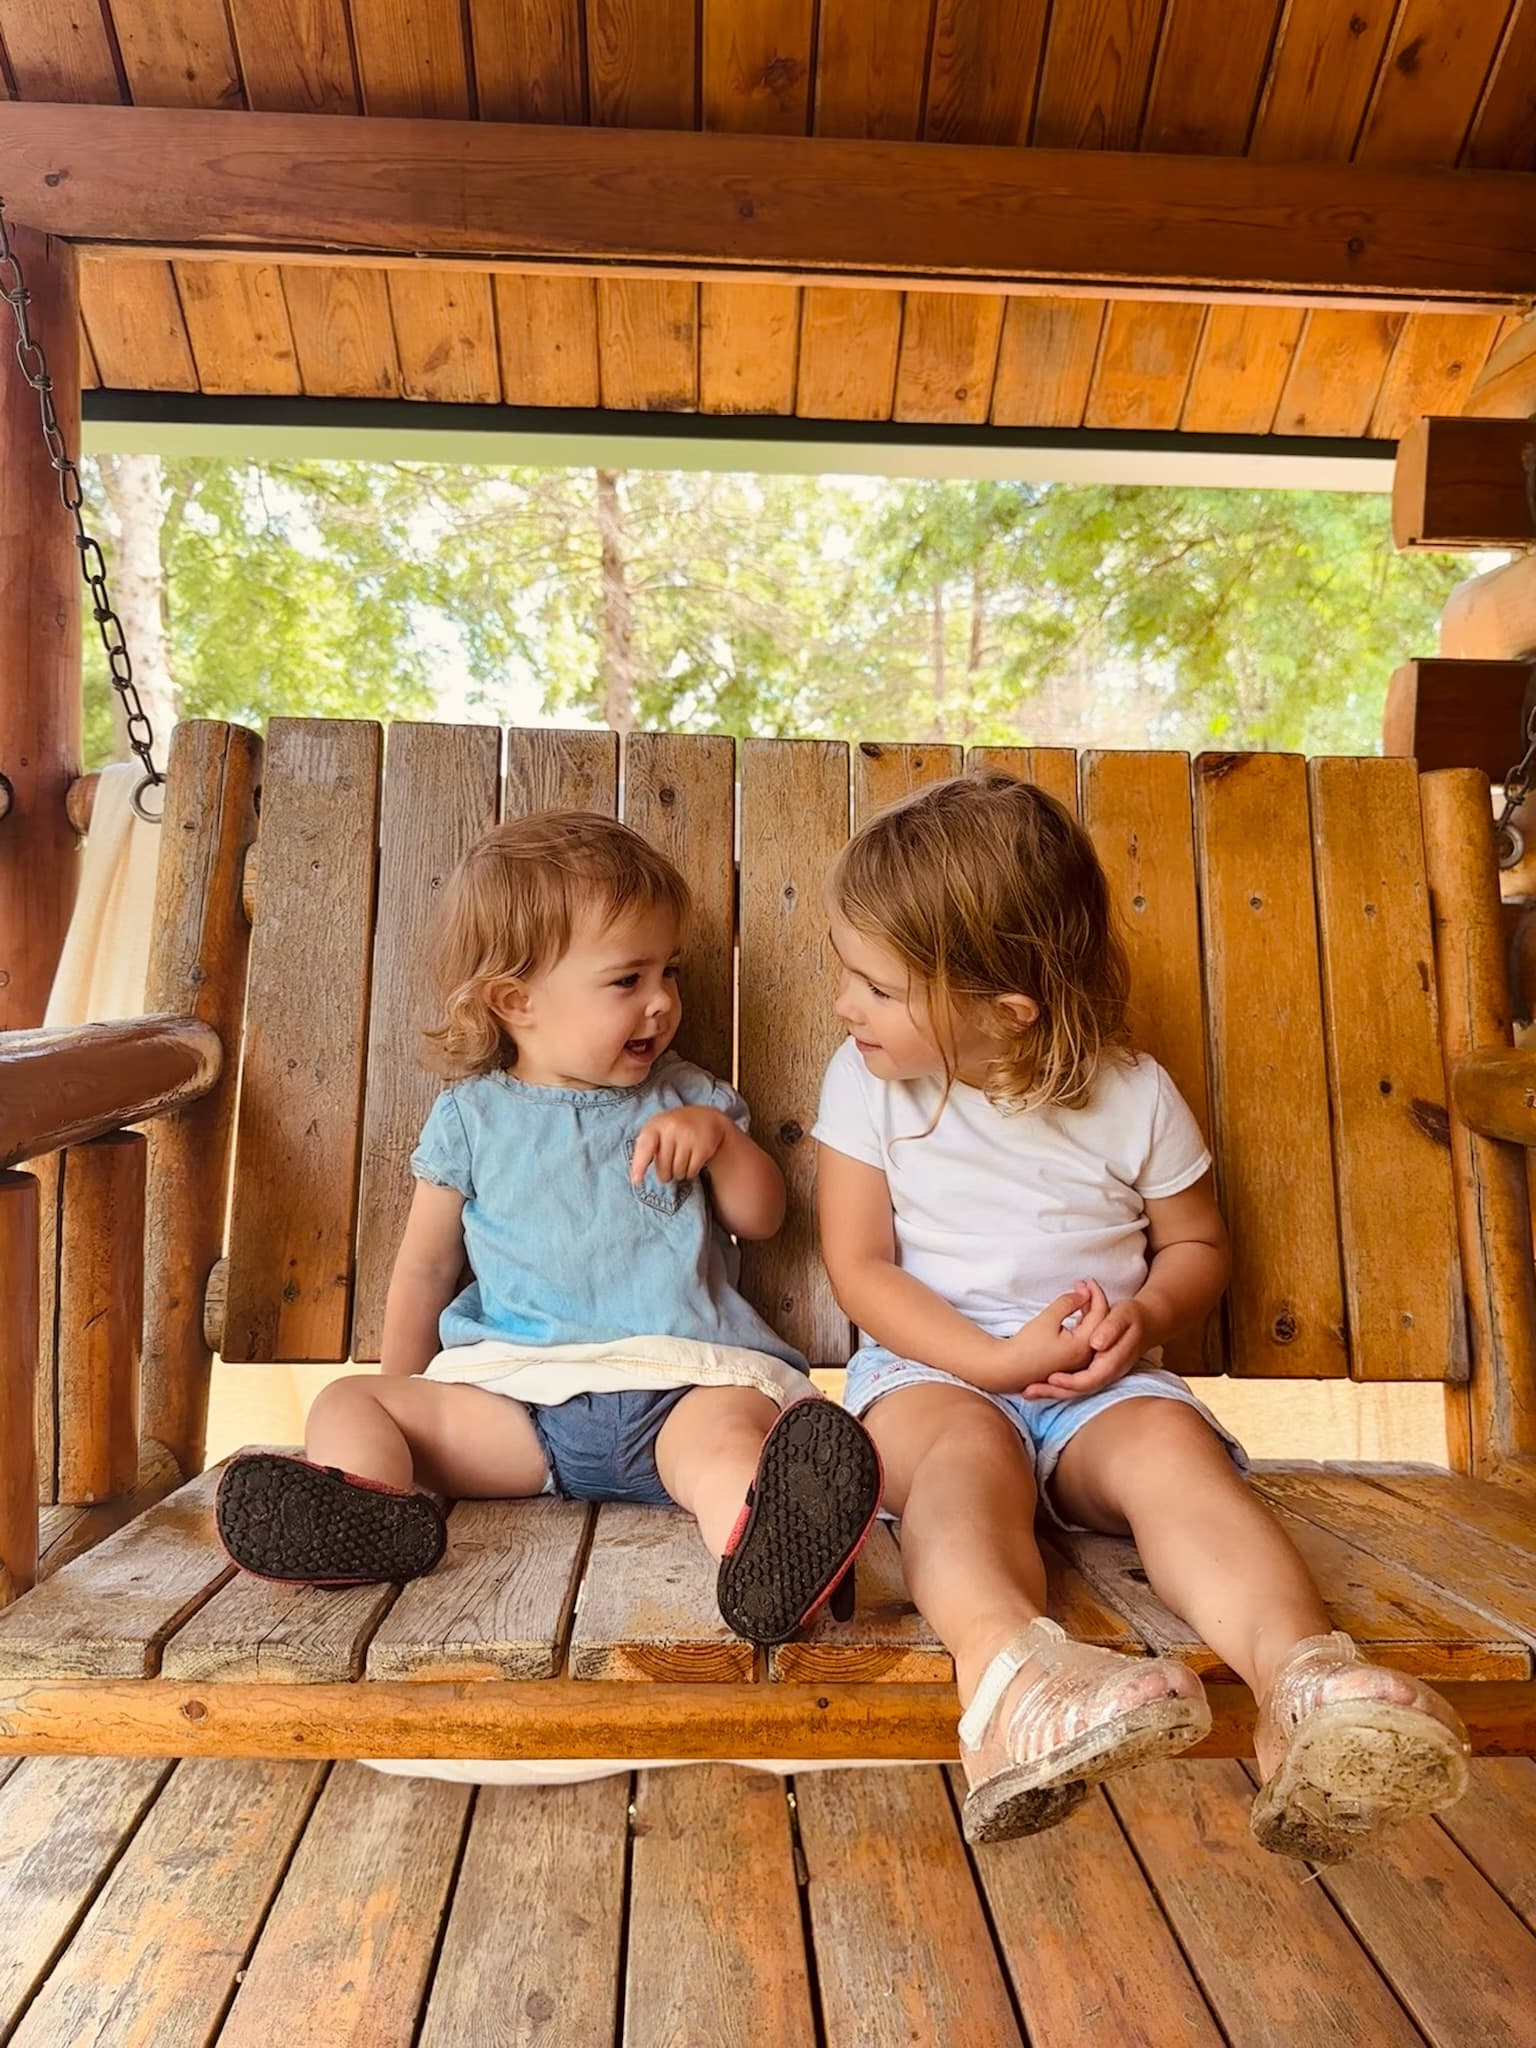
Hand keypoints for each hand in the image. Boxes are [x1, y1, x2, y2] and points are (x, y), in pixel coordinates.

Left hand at [631, 1106, 729, 1184]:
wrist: (705, 1118)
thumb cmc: (674, 1129)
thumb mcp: (657, 1130)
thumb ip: (645, 1148)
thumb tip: (636, 1178)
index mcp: (656, 1125)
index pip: (645, 1147)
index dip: (639, 1165)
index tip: (636, 1181)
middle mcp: (672, 1128)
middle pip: (664, 1167)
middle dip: (665, 1174)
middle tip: (668, 1169)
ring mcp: (689, 1137)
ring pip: (678, 1172)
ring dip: (678, 1174)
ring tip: (680, 1163)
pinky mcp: (703, 1147)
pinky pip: (691, 1171)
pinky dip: (690, 1173)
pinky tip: (691, 1164)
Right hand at [992, 1280, 1109, 1394]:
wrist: (1011, 1369)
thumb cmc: (1027, 1345)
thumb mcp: (1048, 1318)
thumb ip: (1068, 1302)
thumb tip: (1085, 1293)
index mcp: (1084, 1344)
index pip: (1100, 1313)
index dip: (1095, 1293)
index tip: (1086, 1280)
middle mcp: (1088, 1355)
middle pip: (1101, 1322)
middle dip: (1093, 1301)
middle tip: (1081, 1285)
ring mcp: (1082, 1361)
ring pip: (1094, 1331)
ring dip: (1089, 1311)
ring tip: (1078, 1296)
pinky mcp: (1074, 1362)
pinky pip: (1086, 1339)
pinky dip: (1084, 1323)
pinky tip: (1076, 1314)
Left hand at [1020, 1291, 1149, 1400]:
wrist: (1146, 1323)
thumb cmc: (1132, 1317)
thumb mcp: (1123, 1316)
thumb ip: (1111, 1329)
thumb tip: (1096, 1344)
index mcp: (1113, 1362)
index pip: (1091, 1379)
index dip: (1070, 1381)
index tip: (1050, 1378)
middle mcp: (1107, 1373)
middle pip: (1079, 1390)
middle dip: (1052, 1392)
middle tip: (1027, 1391)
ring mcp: (1101, 1374)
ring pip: (1074, 1390)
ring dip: (1051, 1391)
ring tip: (1026, 1392)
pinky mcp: (1093, 1370)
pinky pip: (1074, 1383)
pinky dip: (1056, 1385)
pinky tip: (1038, 1384)